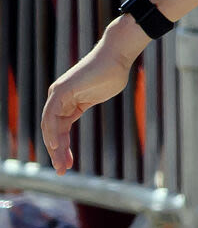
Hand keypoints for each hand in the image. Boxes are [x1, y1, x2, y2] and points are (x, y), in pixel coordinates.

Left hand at [42, 24, 146, 172]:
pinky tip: (56, 146)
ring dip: (55, 148)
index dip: (63, 148)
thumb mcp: (97, 94)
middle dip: (58, 153)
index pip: (60, 129)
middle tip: (63, 171)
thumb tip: (89, 102)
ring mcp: (58, 95)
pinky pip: (52, 116)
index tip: (69, 164)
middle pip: (53, 131)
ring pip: (51, 126)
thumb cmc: (113, 72)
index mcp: (66, 101)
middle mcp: (58, 98)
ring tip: (62, 166)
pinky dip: (53, 131)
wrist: (117, 56)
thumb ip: (87, 102)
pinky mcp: (61, 92)